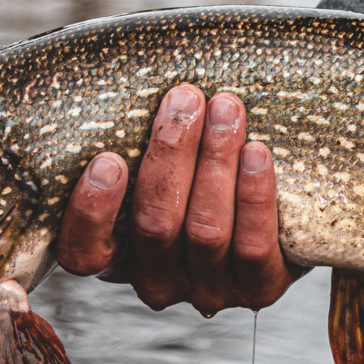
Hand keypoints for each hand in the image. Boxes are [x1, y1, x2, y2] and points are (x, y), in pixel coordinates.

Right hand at [54, 84, 304, 315]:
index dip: (92, 212)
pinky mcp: (259, 289)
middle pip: (155, 225)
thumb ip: (133, 141)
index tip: (108, 158)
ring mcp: (207, 291)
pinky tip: (257, 152)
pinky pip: (254, 246)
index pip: (83, 253)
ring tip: (227, 108)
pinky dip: (254, 196)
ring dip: (215, 163)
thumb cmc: (194, 172)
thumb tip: (124, 72)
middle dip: (170, 156)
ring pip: (206, 231)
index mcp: (115, 256)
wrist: (280, 215)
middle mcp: (156, 281)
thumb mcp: (153, 163)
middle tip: (185, 99)